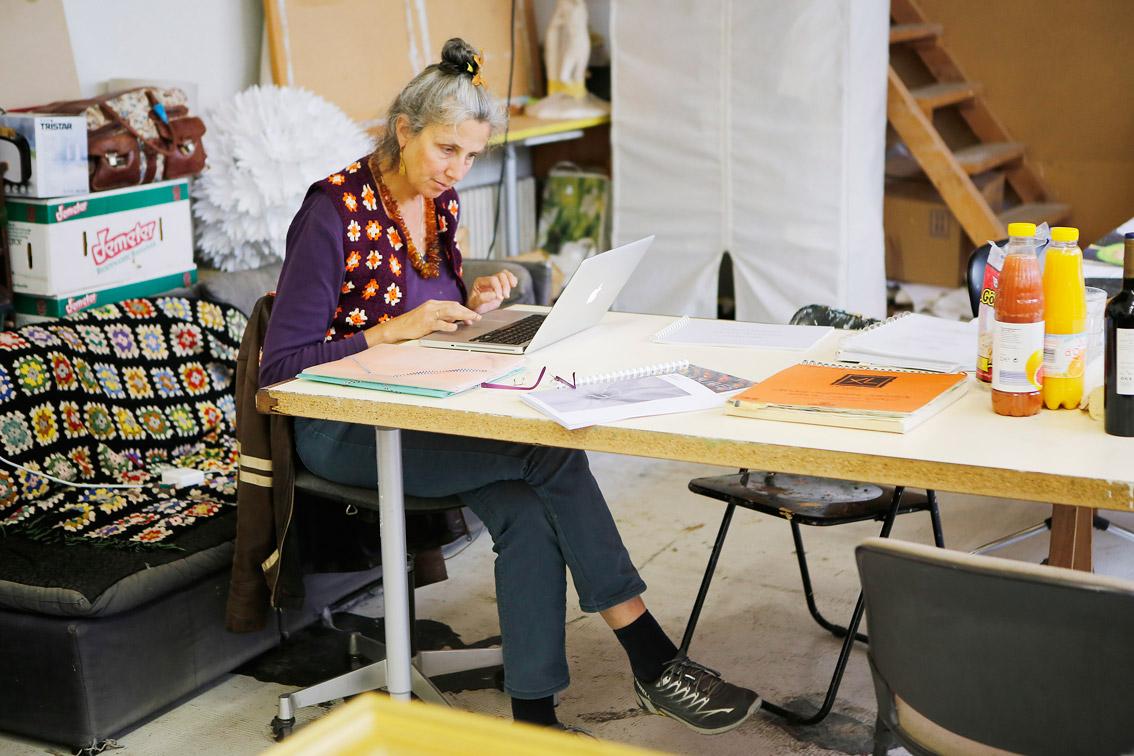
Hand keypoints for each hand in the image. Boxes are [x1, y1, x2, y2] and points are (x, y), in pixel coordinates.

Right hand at [364, 299, 479, 345]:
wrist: (398, 327)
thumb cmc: (414, 323)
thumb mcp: (429, 317)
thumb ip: (441, 316)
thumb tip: (456, 320)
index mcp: (434, 304)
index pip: (453, 304)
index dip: (464, 310)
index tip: (473, 315)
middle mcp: (432, 306)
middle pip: (454, 306)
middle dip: (467, 312)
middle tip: (477, 317)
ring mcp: (429, 314)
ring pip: (449, 312)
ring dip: (462, 316)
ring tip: (471, 320)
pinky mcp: (425, 323)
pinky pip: (439, 323)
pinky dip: (448, 325)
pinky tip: (455, 327)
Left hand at [467, 270, 518, 313]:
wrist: (477, 308)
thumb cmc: (475, 306)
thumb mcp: (475, 304)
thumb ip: (482, 299)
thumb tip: (493, 294)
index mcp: (480, 282)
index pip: (493, 280)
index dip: (498, 288)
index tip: (499, 298)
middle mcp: (488, 279)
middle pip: (501, 275)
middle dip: (505, 286)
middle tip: (506, 296)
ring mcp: (495, 281)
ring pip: (505, 274)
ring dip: (510, 281)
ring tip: (512, 288)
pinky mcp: (501, 284)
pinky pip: (508, 276)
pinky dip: (513, 279)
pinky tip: (513, 285)